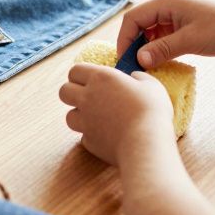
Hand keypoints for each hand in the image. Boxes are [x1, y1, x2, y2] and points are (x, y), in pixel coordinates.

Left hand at [60, 63, 174, 164]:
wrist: (146, 144)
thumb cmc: (152, 111)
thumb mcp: (151, 85)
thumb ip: (138, 78)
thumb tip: (134, 77)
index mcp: (100, 79)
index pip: (75, 71)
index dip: (81, 75)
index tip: (91, 79)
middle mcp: (87, 98)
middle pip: (63, 92)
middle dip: (72, 93)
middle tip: (88, 97)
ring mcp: (85, 121)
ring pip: (69, 116)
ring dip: (79, 116)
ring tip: (96, 118)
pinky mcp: (89, 141)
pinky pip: (83, 136)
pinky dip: (92, 136)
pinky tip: (107, 136)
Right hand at [118, 0, 214, 69]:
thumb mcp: (190, 41)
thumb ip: (162, 49)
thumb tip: (138, 60)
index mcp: (166, 3)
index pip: (133, 19)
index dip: (124, 39)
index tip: (124, 60)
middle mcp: (167, 5)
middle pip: (139, 24)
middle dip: (133, 44)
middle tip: (132, 66)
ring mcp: (174, 15)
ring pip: (149, 31)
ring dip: (145, 48)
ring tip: (146, 66)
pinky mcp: (181, 25)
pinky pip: (161, 36)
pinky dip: (157, 48)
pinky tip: (159, 61)